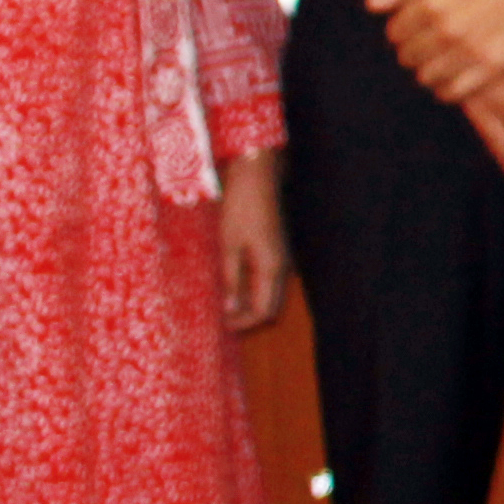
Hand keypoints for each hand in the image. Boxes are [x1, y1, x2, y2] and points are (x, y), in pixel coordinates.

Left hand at [217, 150, 291, 333]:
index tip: (223, 327)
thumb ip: (231, 279)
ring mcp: (279, 257)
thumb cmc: (240, 210)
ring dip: (249, 302)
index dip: (244, 323)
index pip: (264, 311)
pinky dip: (251, 287)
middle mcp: (281, 267)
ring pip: (268, 292)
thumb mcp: (229, 246)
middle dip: (248, 317)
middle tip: (223, 319)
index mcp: (271, 269)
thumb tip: (230, 308)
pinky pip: (266, 278)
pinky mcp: (273, 247)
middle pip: (270, 306)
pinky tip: (232, 281)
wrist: (256, 177)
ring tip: (224, 301)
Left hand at [371, 0, 503, 104]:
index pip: (395, 33)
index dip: (401, 31)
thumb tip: (372, 6)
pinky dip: (448, 88)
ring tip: (443, 59)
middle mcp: (448, 29)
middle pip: (409, 57)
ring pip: (428, 77)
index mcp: (431, 1)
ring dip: (429, 71)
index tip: (415, 27)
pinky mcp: (494, 65)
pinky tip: (456, 75)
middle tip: (430, 44)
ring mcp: (471, 50)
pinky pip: (455, 92)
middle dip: (413, 52)